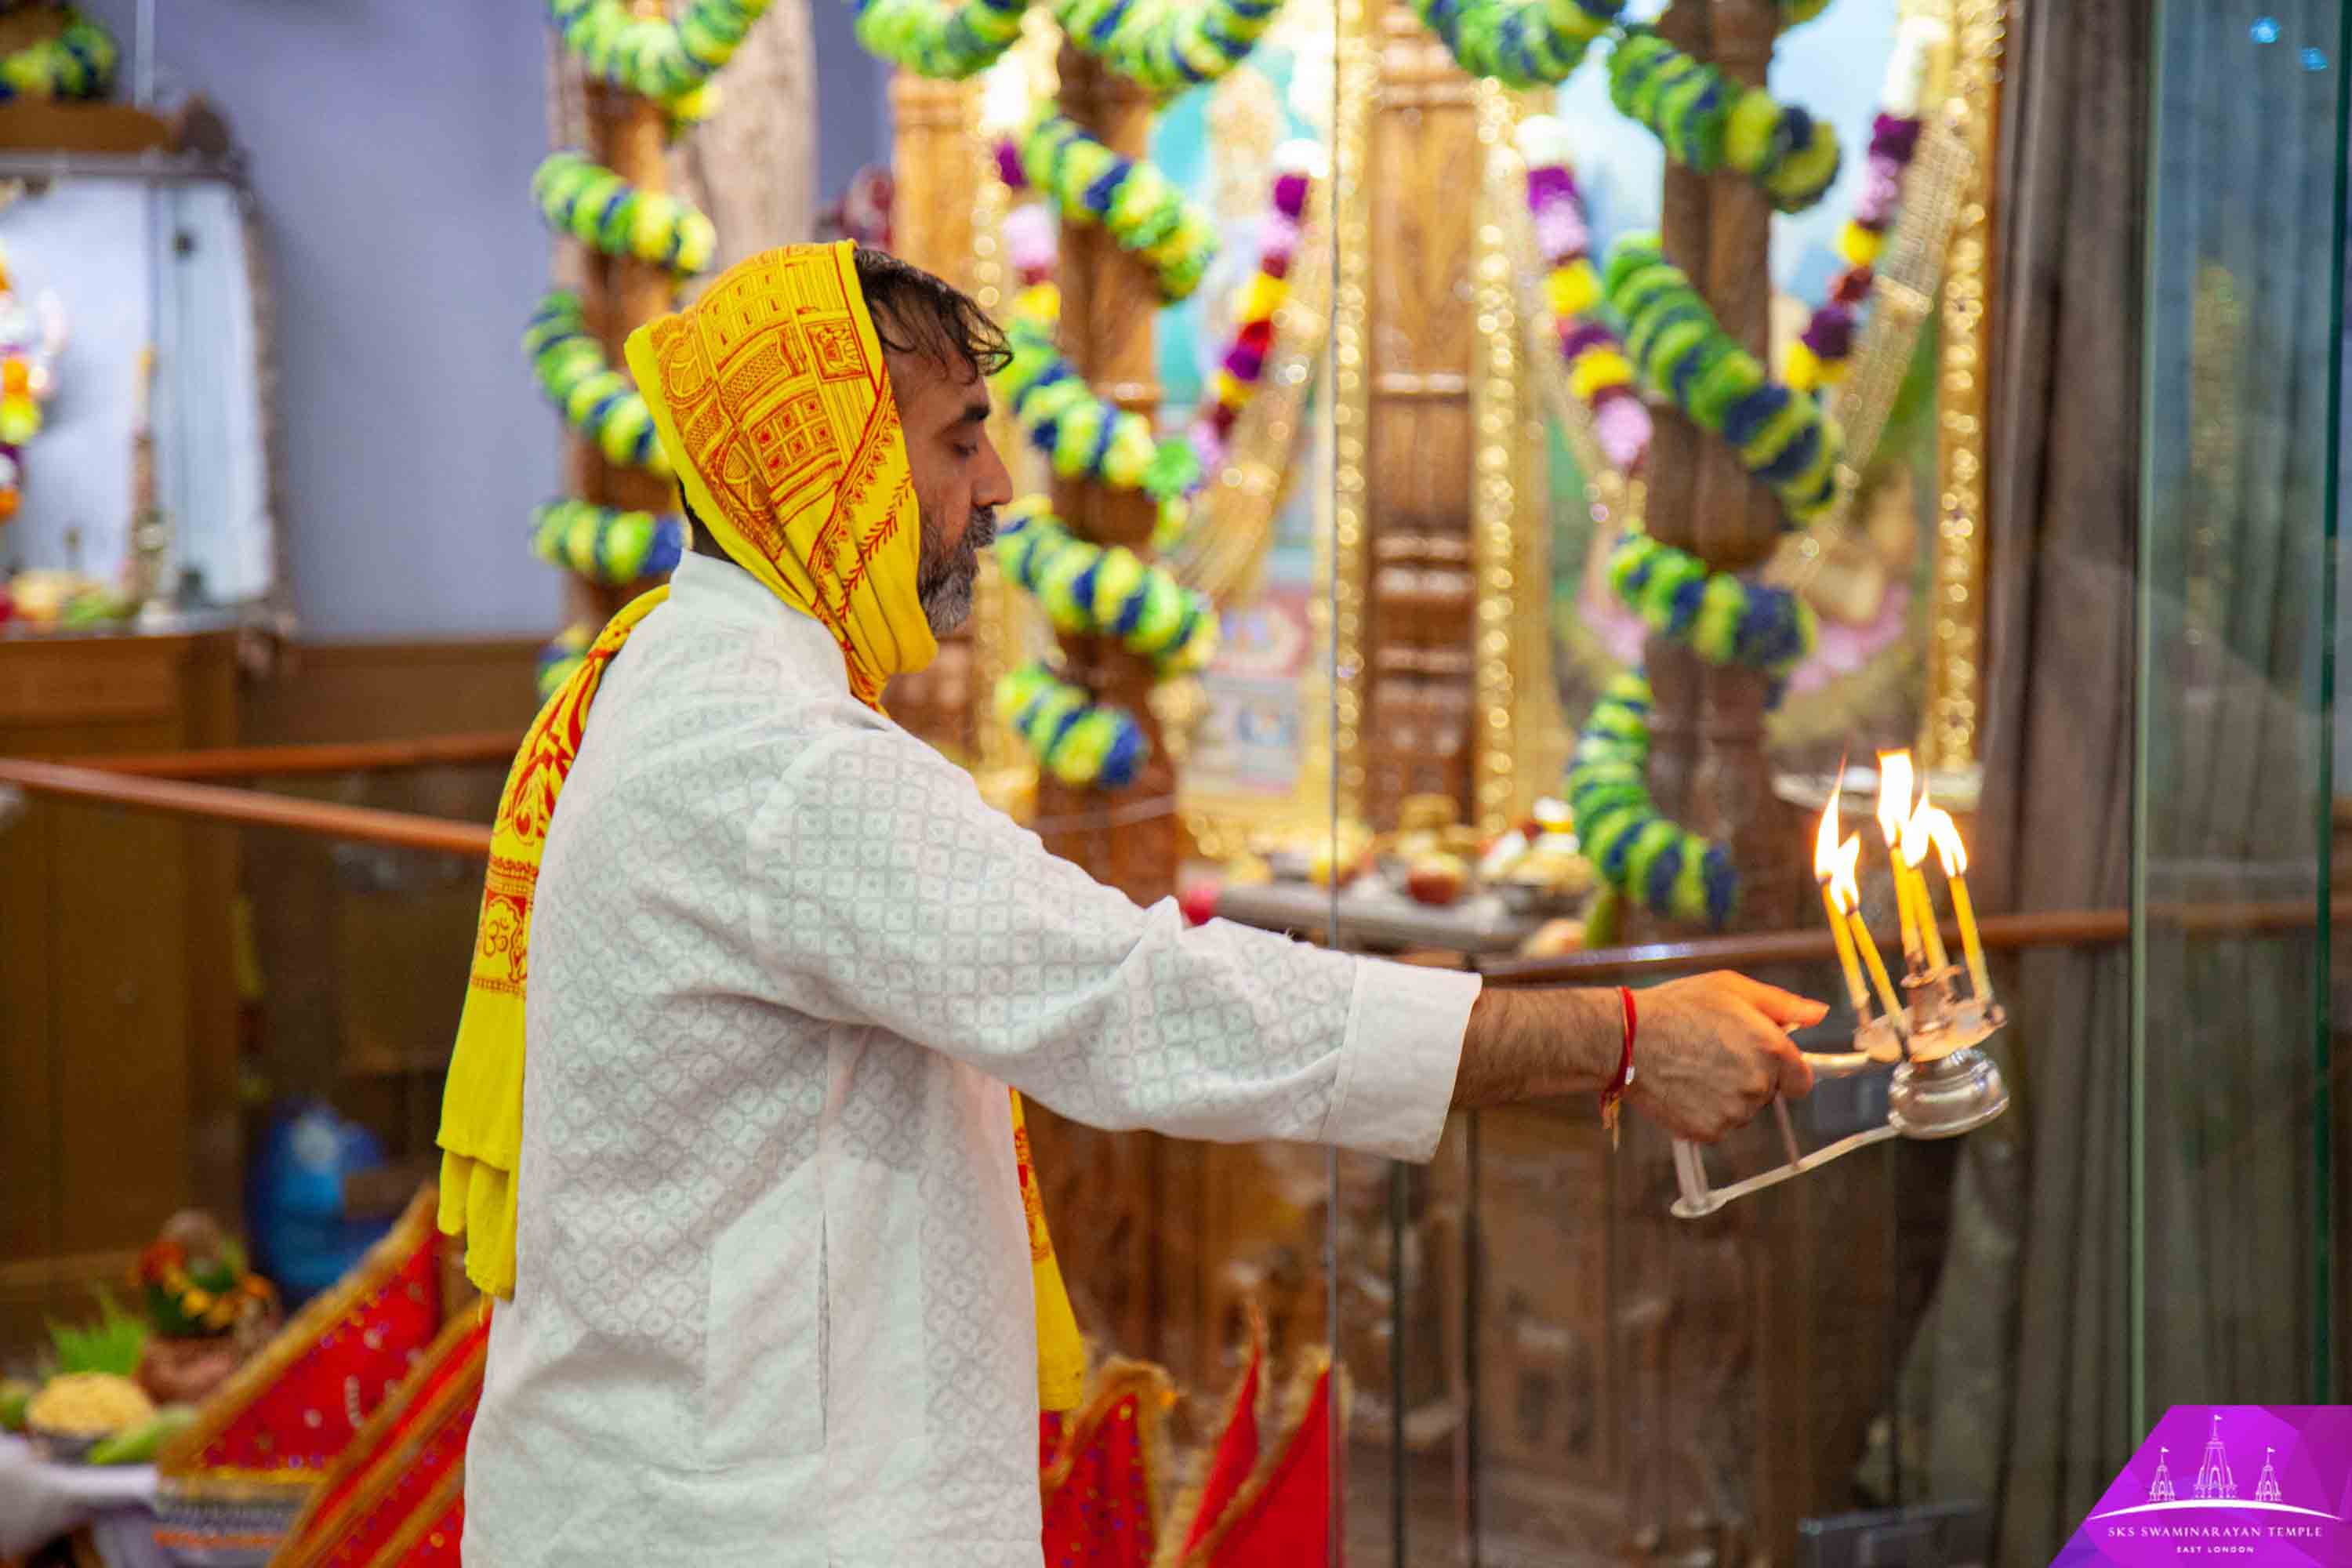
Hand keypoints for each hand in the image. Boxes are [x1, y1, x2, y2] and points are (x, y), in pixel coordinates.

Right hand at [1625, 971, 1826, 1142]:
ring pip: (1742, 1111)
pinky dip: (1704, 1113)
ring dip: (1726, 1097)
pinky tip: (1683, 1088)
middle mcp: (1758, 1085)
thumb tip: (1819, 1014)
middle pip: (1767, 1093)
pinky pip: (1718, 1126)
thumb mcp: (1731, 988)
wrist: (1626, 1040)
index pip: (1802, 1079)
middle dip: (1748, 1077)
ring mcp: (1734, 1112)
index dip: (1783, 1069)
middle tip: (1713, 1054)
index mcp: (1771, 1049)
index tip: (1762, 1061)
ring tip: (1693, 1069)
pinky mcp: (1709, 1131)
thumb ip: (1782, 1004)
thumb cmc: (1677, 1007)